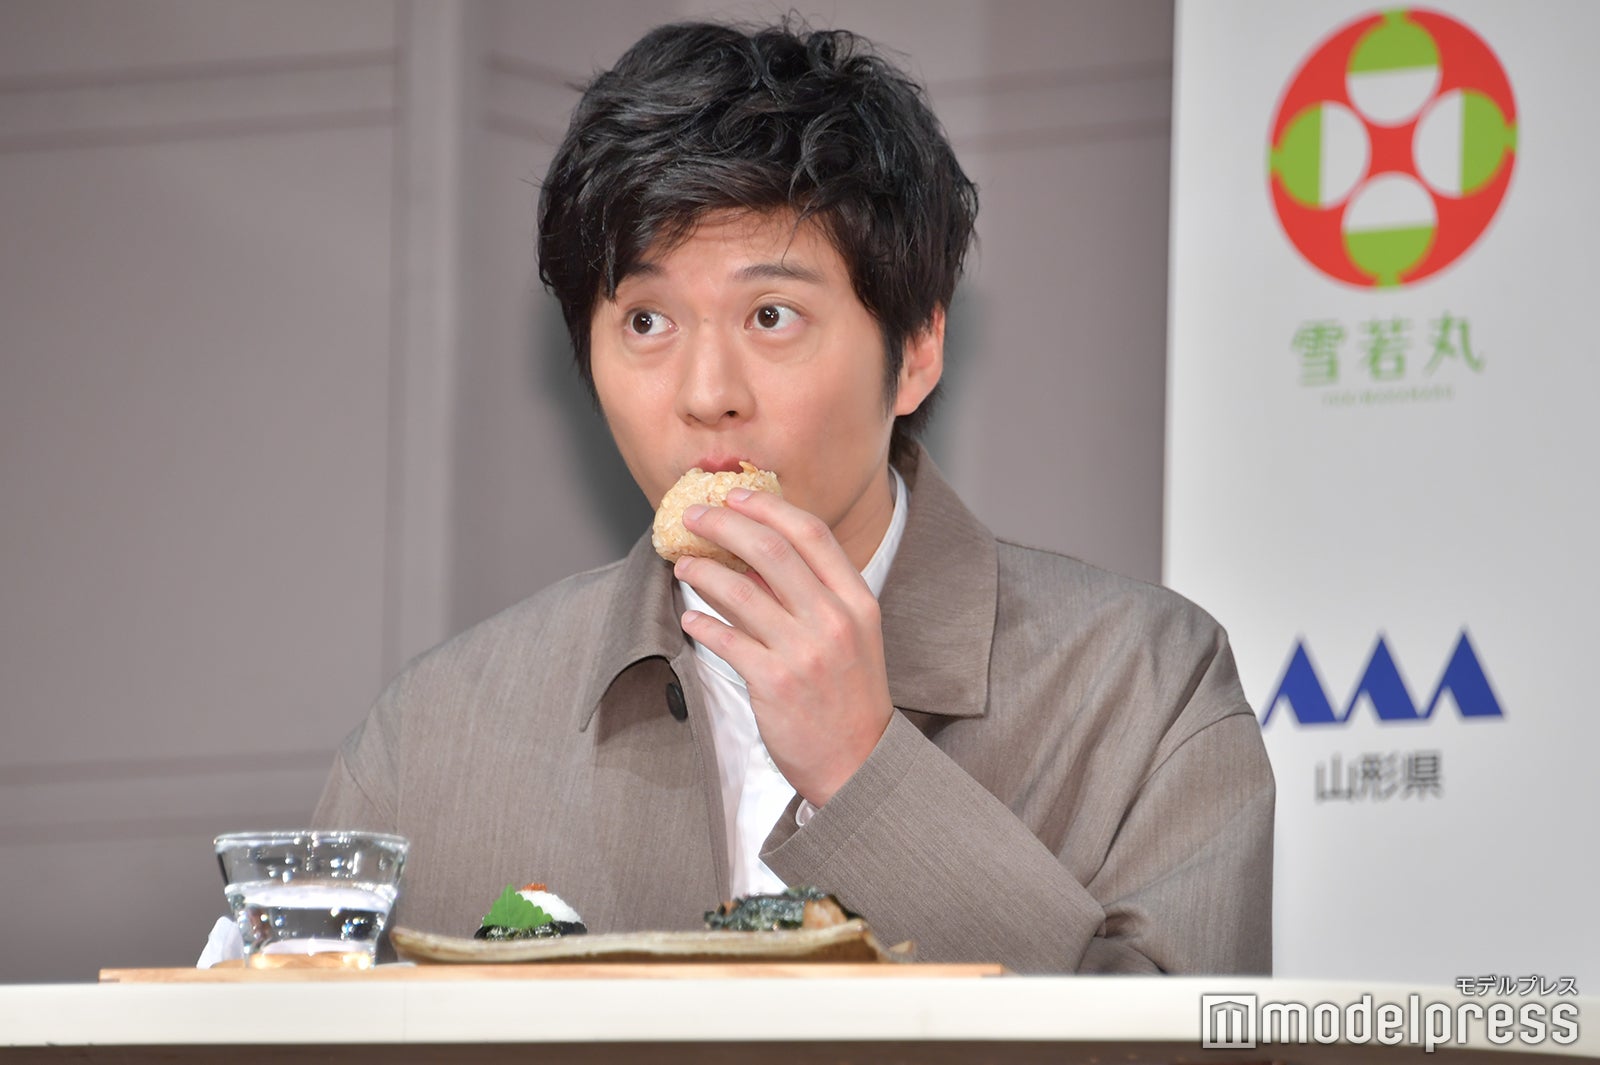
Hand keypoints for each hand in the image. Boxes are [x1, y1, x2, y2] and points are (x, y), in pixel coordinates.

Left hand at [673, 489, 894, 805]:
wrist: (860, 762)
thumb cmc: (850, 695)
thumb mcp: (851, 636)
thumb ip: (815, 594)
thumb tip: (758, 552)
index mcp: (857, 600)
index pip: (811, 533)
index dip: (768, 507)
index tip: (736, 496)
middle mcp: (834, 619)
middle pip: (770, 549)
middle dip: (723, 524)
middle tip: (694, 517)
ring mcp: (805, 652)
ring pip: (740, 590)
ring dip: (703, 570)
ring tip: (683, 565)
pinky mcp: (775, 684)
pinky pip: (726, 640)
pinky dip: (701, 622)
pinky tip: (690, 616)